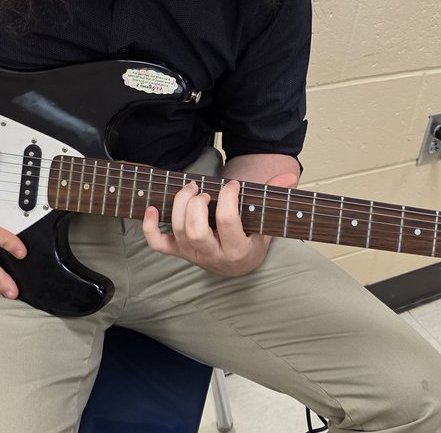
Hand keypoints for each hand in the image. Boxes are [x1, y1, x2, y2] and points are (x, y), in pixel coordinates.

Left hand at [141, 175, 293, 275]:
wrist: (240, 264)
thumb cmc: (253, 240)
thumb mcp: (266, 222)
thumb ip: (275, 197)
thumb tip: (290, 176)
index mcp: (237, 250)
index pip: (226, 221)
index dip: (227, 197)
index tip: (232, 185)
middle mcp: (212, 256)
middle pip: (195, 229)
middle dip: (196, 203)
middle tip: (204, 190)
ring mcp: (193, 255)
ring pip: (178, 231)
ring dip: (179, 205)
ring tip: (190, 189)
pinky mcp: (179, 253)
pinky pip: (157, 244)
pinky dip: (149, 226)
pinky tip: (152, 207)